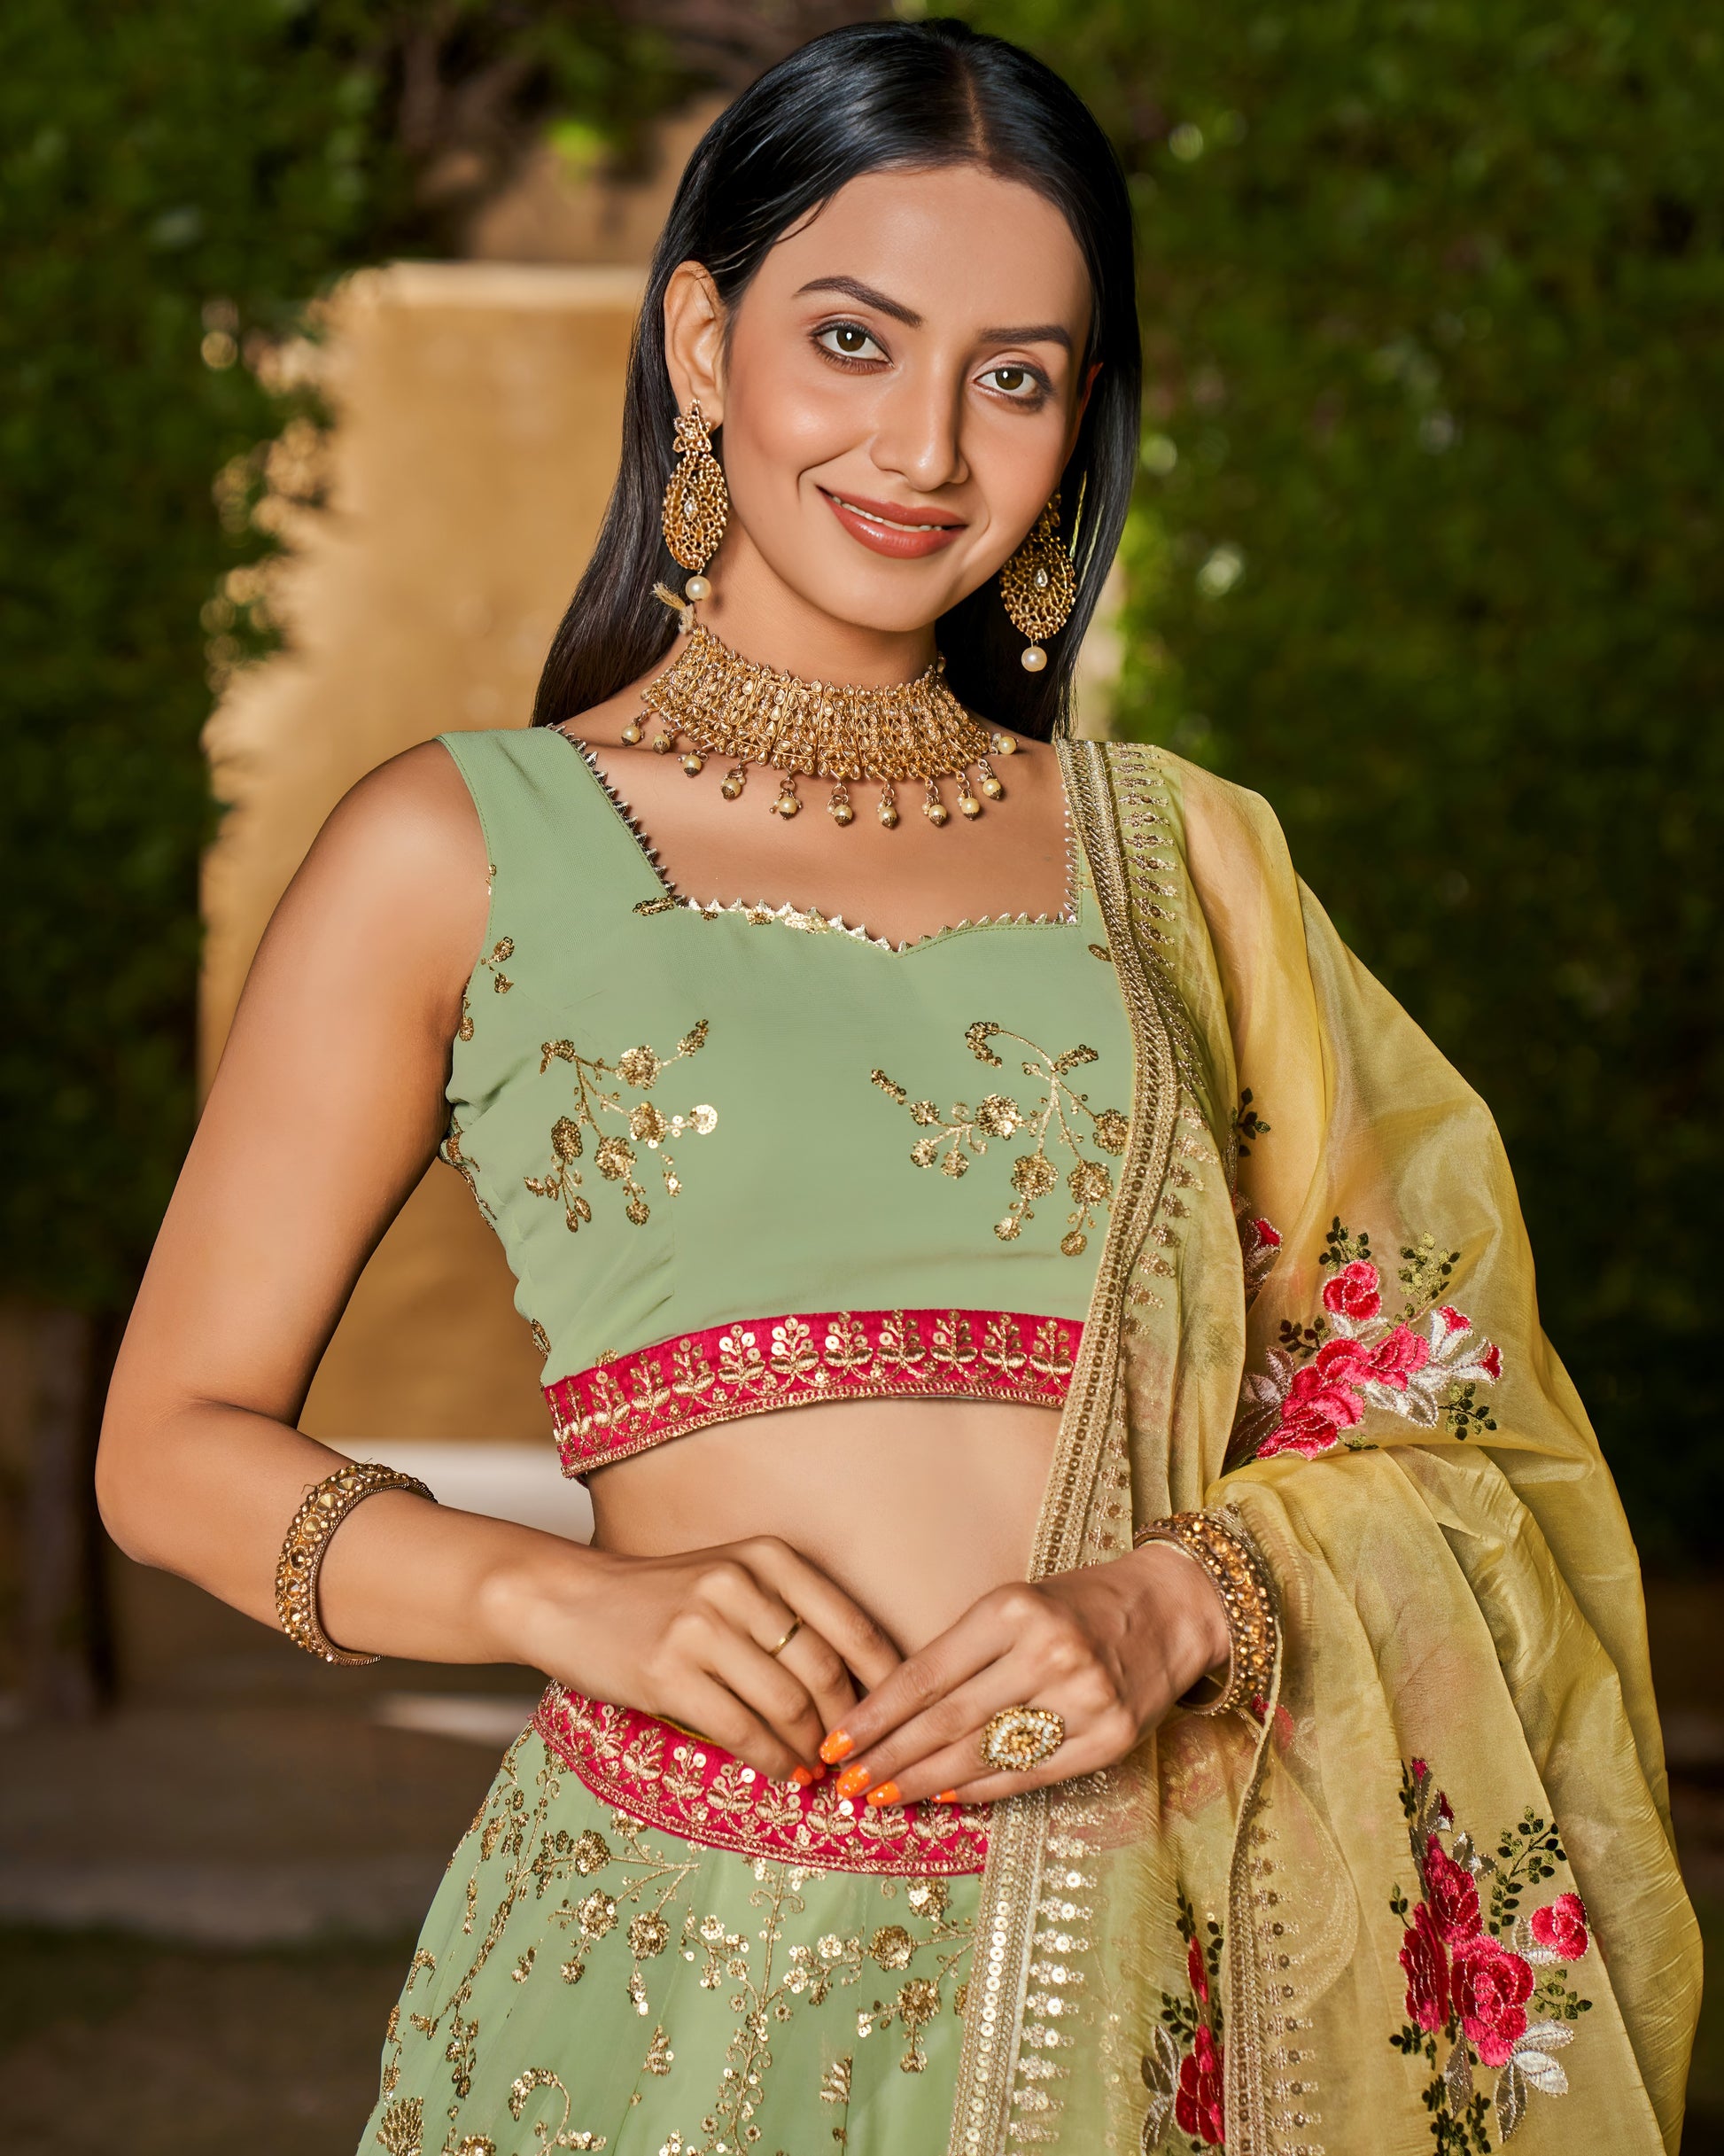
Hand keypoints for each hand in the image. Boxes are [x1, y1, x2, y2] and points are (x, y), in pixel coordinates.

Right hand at [492, 1535, 901, 1785]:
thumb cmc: (658, 1597)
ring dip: (812, 1749)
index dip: (883, 1680)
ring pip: (787, 1705)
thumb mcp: (730, 1579)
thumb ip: (788, 1615)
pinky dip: (773, 1761)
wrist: (565, 1599)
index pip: (851, 1623)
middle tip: (857, 1756)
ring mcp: (702, 1628)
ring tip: (820, 1769)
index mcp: (767, 1556)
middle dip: (850, 1724)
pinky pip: (742, 1731)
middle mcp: (740, 1584)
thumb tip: (857, 1684)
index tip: (899, 1715)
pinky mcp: (669, 1673)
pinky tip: (783, 1773)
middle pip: (825, 1670)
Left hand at [816, 1544, 1229, 1808]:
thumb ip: (963, 1652)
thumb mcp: (1016, 1605)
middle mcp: (1048, 1652)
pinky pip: (1029, 1775)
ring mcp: (1083, 1698)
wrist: (1171, 1610)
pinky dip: (981, 1790)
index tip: (836, 1742)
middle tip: (846, 1784)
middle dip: (889, 1757)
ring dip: (925, 1783)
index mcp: (1014, 1609)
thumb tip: (891, 1714)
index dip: (876, 1715)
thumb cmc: (1078, 1604)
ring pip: (983, 1754)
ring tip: (883, 1796)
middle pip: (947, 1721)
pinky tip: (944, 1798)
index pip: (926, 1674)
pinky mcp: (1110, 1738)